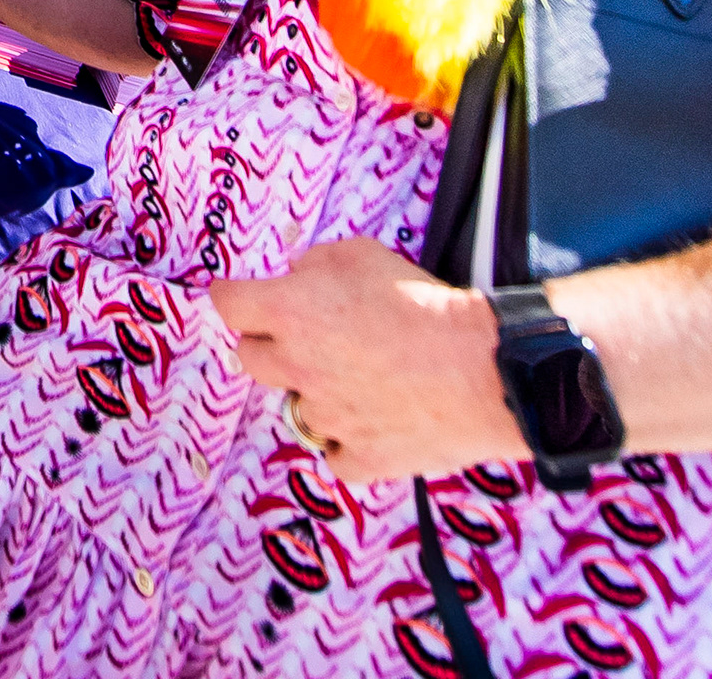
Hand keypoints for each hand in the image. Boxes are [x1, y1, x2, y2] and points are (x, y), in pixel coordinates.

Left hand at [207, 238, 521, 484]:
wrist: (483, 370)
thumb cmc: (427, 306)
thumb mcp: (364, 253)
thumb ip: (316, 263)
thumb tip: (296, 275)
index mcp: (290, 312)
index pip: (228, 304)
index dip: (236, 298)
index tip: (245, 299)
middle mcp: (297, 366)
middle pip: (250, 358)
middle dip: (270, 346)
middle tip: (308, 338)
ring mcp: (326, 418)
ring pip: (298, 407)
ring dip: (317, 393)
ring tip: (362, 378)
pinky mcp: (359, 457)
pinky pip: (336, 452)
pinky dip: (351, 440)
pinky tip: (377, 419)